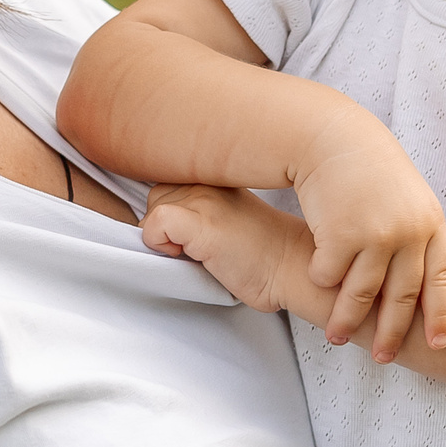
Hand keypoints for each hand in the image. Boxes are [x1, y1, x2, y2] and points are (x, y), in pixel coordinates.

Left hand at [142, 184, 310, 313]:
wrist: (293, 268)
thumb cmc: (264, 254)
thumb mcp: (227, 217)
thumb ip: (200, 210)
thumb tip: (165, 225)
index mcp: (215, 177)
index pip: (170, 184)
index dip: (171, 213)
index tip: (187, 236)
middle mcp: (208, 181)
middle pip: (156, 195)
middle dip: (164, 224)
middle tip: (191, 246)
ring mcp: (205, 200)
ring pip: (152, 209)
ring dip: (163, 235)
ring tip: (194, 251)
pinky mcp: (202, 224)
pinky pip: (156, 223)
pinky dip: (160, 243)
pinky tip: (188, 255)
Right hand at [288, 115, 445, 361]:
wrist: (332, 137)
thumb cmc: (368, 169)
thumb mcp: (406, 198)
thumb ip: (416, 237)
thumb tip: (421, 286)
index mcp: (430, 223)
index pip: (441, 280)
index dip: (440, 315)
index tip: (438, 345)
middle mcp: (408, 232)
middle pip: (402, 297)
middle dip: (392, 333)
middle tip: (384, 358)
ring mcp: (376, 235)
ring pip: (361, 294)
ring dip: (347, 319)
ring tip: (337, 336)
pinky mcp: (341, 235)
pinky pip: (329, 274)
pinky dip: (321, 280)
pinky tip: (315, 282)